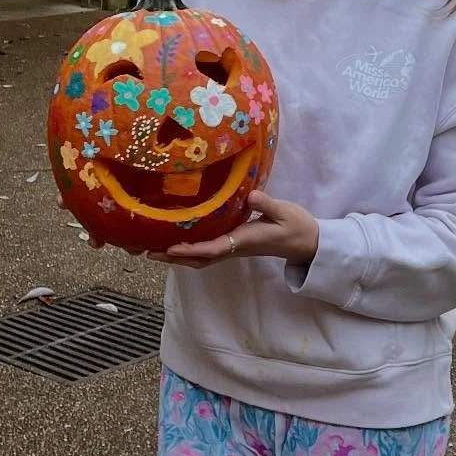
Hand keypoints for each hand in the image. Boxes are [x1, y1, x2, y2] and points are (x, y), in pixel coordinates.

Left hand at [163, 191, 318, 269]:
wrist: (307, 242)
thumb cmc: (296, 226)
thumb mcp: (284, 212)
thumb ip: (267, 204)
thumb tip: (250, 196)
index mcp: (244, 240)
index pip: (213, 249)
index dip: (191, 250)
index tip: (170, 248)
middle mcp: (235, 247)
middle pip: (200, 259)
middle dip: (174, 258)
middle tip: (148, 253)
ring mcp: (234, 247)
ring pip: (202, 257)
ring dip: (178, 256)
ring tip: (155, 250)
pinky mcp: (235, 243)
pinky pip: (208, 251)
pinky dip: (190, 250)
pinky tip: (179, 242)